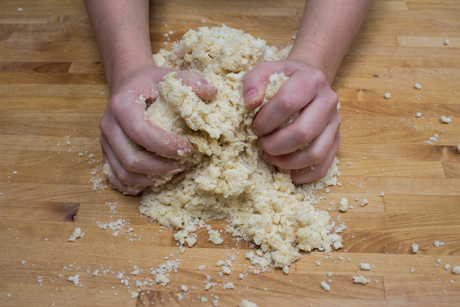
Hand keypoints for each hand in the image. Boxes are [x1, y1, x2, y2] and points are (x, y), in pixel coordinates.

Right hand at [100, 64, 216, 194]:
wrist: (129, 84)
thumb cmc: (151, 83)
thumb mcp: (170, 76)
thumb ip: (191, 81)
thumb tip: (212, 92)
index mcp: (122, 105)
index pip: (140, 131)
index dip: (165, 145)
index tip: (188, 150)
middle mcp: (108, 126)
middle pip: (130, 158)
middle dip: (161, 167)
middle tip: (186, 164)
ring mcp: (105, 143)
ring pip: (124, 173)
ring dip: (152, 178)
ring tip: (176, 171)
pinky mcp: (106, 154)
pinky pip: (117, 178)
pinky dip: (136, 185)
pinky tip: (156, 180)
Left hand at [243, 60, 340, 183]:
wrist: (308, 79)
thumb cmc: (283, 78)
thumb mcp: (265, 70)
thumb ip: (253, 82)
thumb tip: (250, 103)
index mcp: (311, 79)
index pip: (288, 103)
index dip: (267, 120)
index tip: (255, 127)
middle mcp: (329, 100)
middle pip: (303, 132)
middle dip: (276, 144)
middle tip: (261, 144)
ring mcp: (335, 121)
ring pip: (316, 153)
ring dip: (288, 162)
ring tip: (271, 157)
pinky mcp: (336, 138)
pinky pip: (325, 164)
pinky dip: (306, 174)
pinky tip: (289, 173)